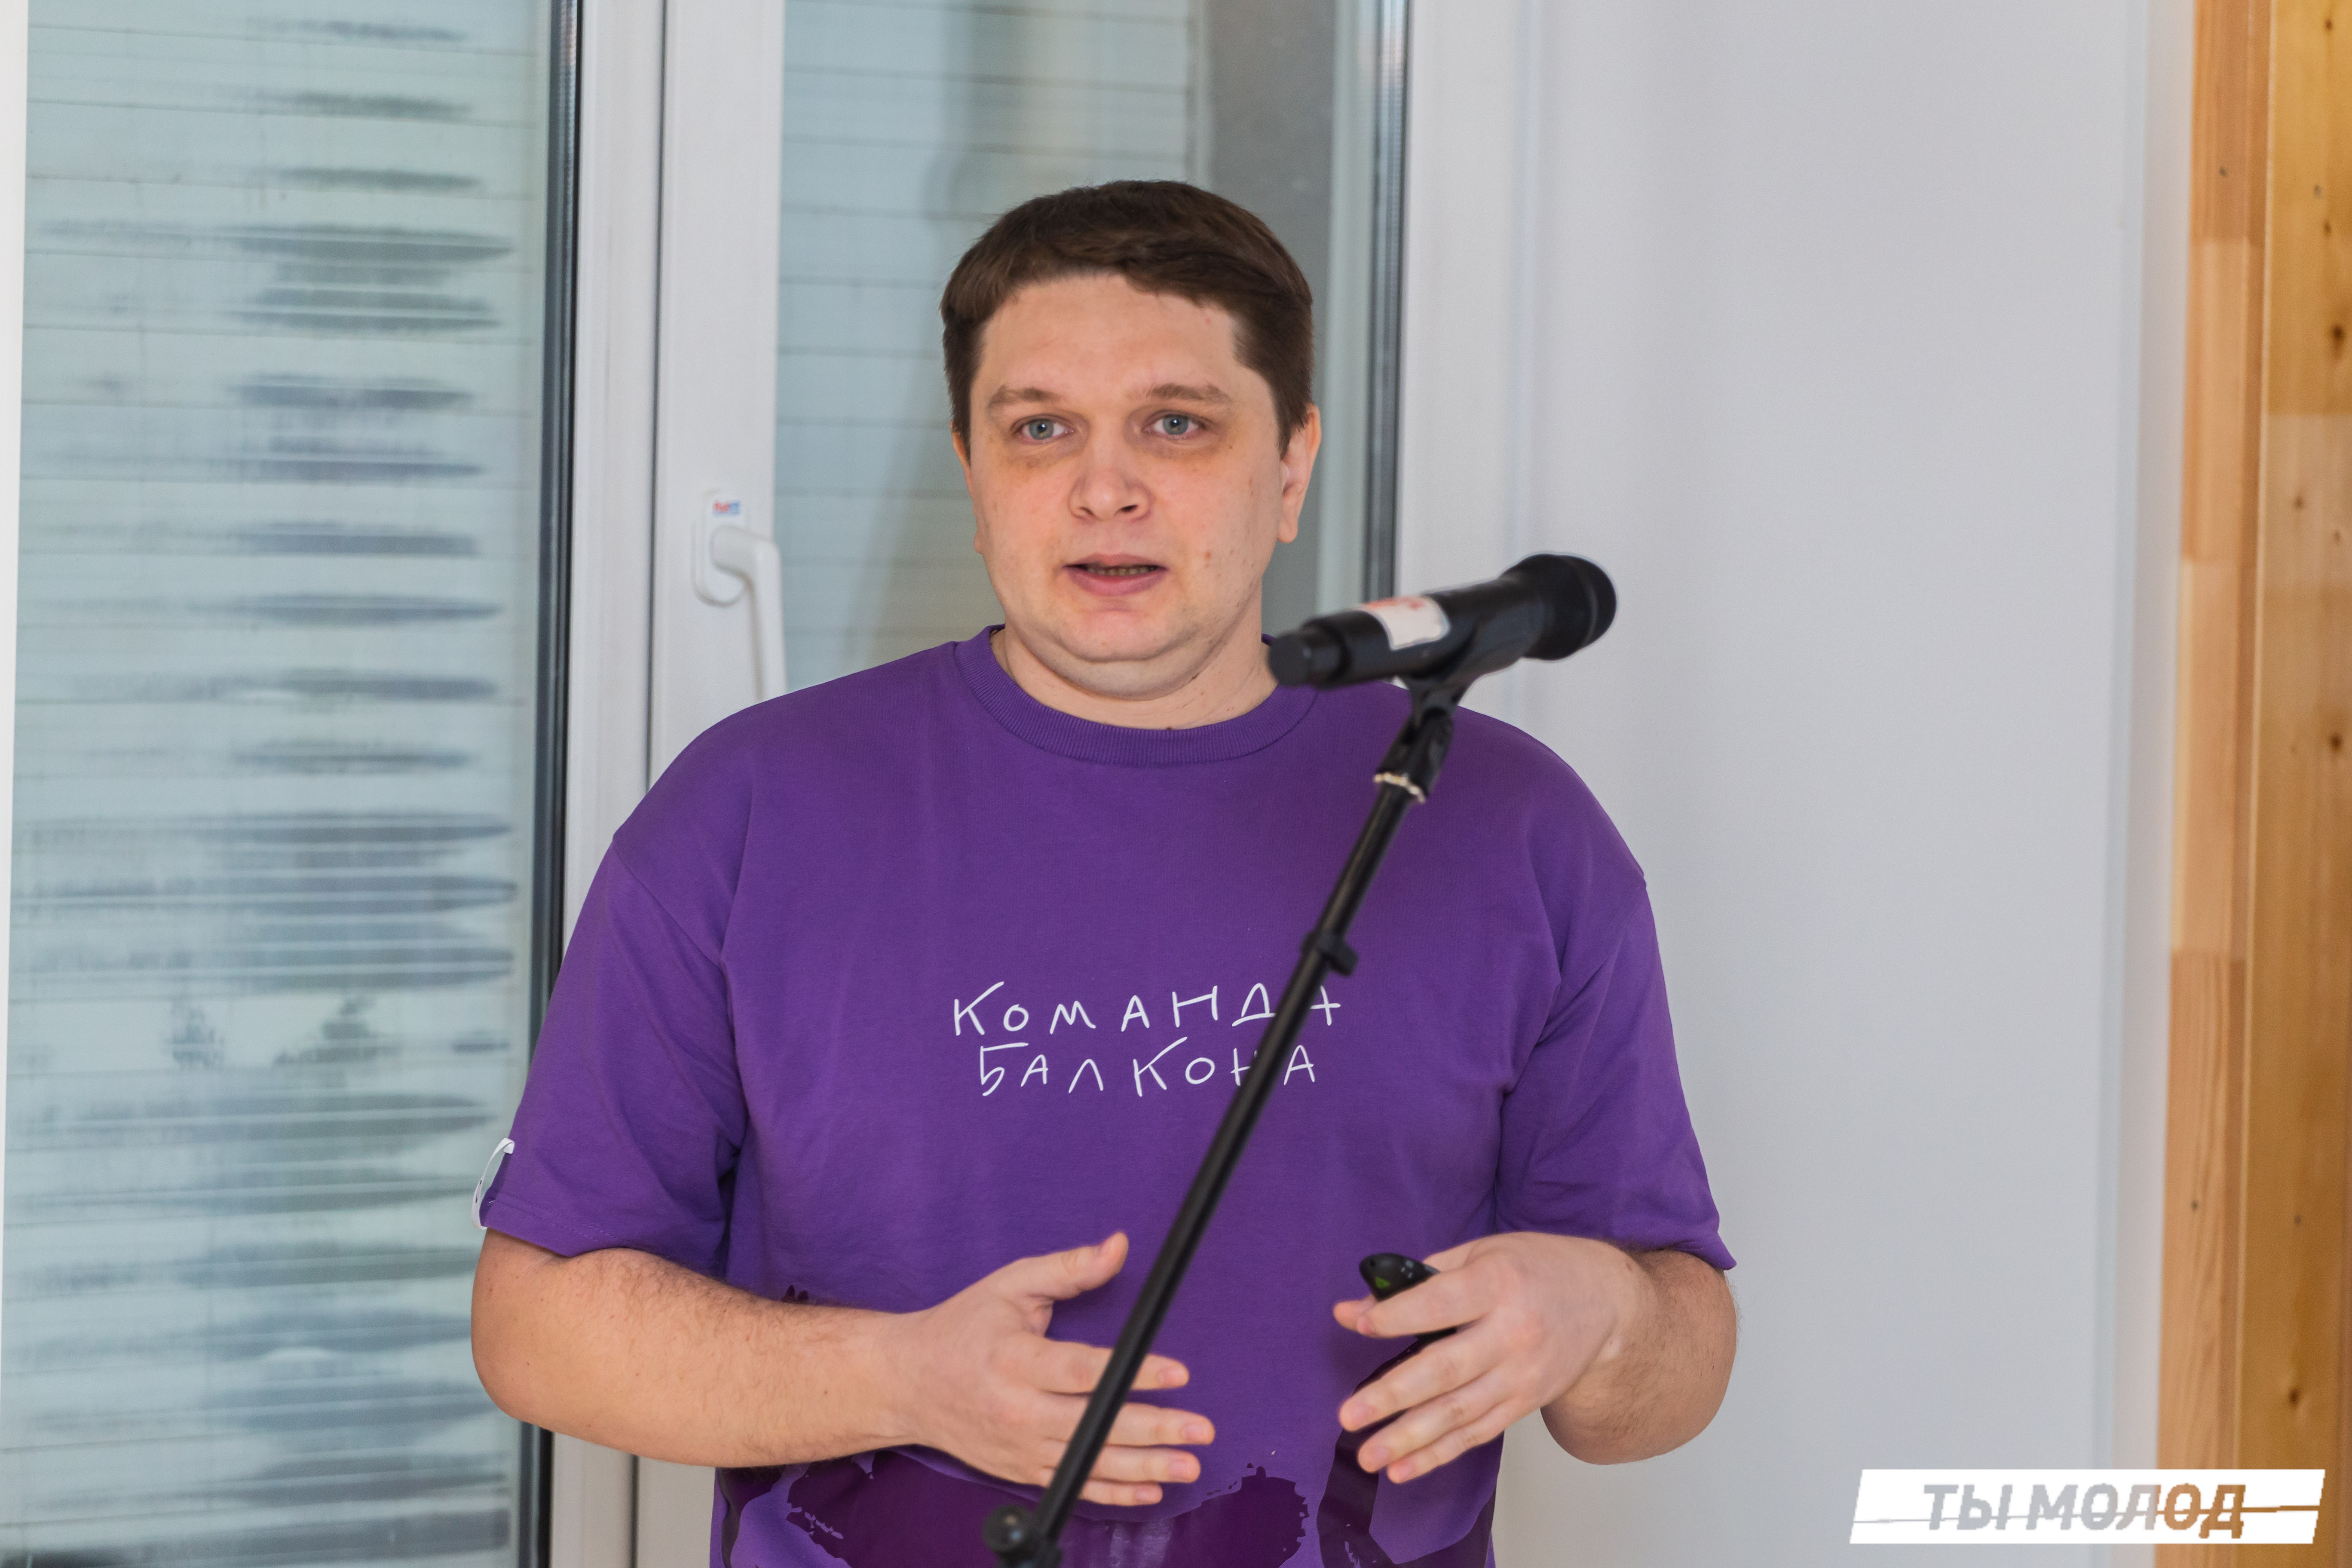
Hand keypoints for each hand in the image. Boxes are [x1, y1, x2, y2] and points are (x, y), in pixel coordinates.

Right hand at [885, 1233, 1214, 1506]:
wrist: (908, 1383)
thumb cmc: (963, 1326)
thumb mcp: (1011, 1284)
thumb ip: (1068, 1267)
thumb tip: (1118, 1246)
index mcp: (1015, 1361)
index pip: (1083, 1371)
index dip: (1133, 1373)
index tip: (1178, 1373)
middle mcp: (1017, 1410)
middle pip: (1095, 1424)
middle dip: (1155, 1428)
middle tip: (1201, 1428)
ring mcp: (1019, 1447)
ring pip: (1091, 1462)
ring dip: (1145, 1467)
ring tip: (1190, 1464)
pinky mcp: (1019, 1469)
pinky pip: (1074, 1484)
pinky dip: (1113, 1492)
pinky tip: (1150, 1488)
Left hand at [1329, 1232, 1639, 1483]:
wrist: (1605, 1303)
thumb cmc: (1535, 1269)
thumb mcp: (1482, 1252)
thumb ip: (1421, 1279)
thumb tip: (1358, 1309)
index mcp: (1497, 1284)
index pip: (1439, 1306)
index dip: (1396, 1317)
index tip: (1357, 1324)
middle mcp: (1511, 1334)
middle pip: (1445, 1370)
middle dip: (1392, 1396)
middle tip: (1349, 1415)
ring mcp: (1520, 1376)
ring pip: (1458, 1413)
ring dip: (1409, 1438)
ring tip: (1368, 1455)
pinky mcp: (1523, 1404)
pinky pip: (1476, 1434)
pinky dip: (1439, 1455)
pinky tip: (1402, 1469)